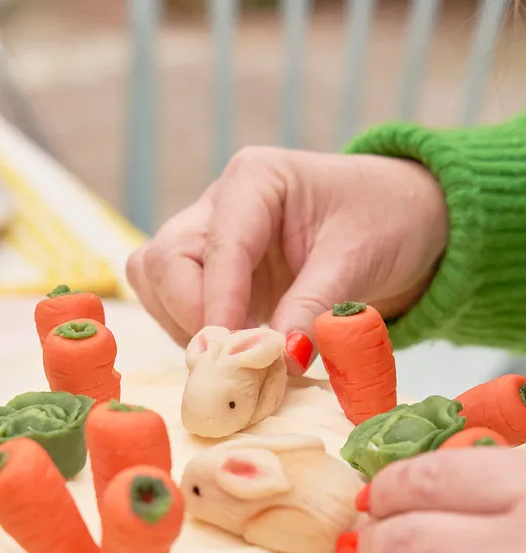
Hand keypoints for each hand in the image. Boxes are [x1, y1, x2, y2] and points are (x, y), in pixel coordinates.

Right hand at [126, 146, 447, 369]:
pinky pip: (175, 308)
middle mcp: (219, 207)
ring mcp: (210, 242)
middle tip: (232, 360)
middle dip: (191, 316)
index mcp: (254, 181)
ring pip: (157, 286)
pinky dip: (198, 337)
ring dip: (188, 330)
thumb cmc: (387, 222)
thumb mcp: (356, 261)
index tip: (230, 355)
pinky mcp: (214, 278)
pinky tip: (239, 352)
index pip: (217, 247)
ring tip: (241, 356)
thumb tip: (281, 360)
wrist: (407, 223)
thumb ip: (313, 308)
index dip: (218, 305)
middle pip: (164, 263)